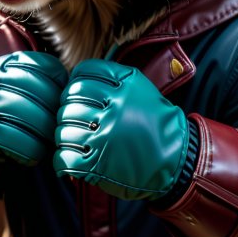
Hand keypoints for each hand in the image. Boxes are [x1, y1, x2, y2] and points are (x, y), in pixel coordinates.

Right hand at [0, 51, 67, 168]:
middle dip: (57, 115)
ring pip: (38, 121)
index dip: (61, 88)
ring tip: (46, 141)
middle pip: (47, 96)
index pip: (50, 68)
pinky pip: (23, 143)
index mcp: (9, 62)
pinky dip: (33, 152)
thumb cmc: (0, 106)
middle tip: (59, 128)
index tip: (61, 102)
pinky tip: (31, 152)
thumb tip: (77, 87)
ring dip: (47, 136)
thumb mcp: (14, 81)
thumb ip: (40, 77)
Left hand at [53, 60, 188, 200]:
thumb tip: (77, 79)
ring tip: (72, 139)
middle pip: (70, 100)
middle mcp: (115, 107)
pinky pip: (64, 156)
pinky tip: (70, 157)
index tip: (76, 92)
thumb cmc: (155, 123)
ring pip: (64, 127)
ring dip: (63, 134)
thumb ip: (114, 80)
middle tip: (73, 118)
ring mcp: (105, 135)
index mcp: (125, 85)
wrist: (175, 159)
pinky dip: (62, 158)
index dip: (75, 83)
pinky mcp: (98, 163)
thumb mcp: (141, 90)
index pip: (84, 73)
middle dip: (66, 109)